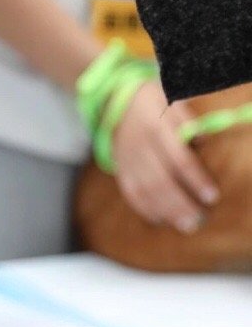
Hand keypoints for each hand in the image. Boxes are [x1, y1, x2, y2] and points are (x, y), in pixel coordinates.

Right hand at [111, 80, 218, 233]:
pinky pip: (130, 193)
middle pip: (161, 180)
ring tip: (187, 225)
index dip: (196, 179)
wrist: (114, 100)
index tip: (212, 196)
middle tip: (200, 219)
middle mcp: (139, 146)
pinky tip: (161, 220)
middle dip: (181, 203)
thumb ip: (188, 121)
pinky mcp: (120, 168)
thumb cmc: (153, 102)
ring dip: (167, 211)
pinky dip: (145, 209)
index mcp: (155, 127)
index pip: (178, 158)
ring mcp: (127, 159)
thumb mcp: (172, 100)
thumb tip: (205, 141)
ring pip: (146, 190)